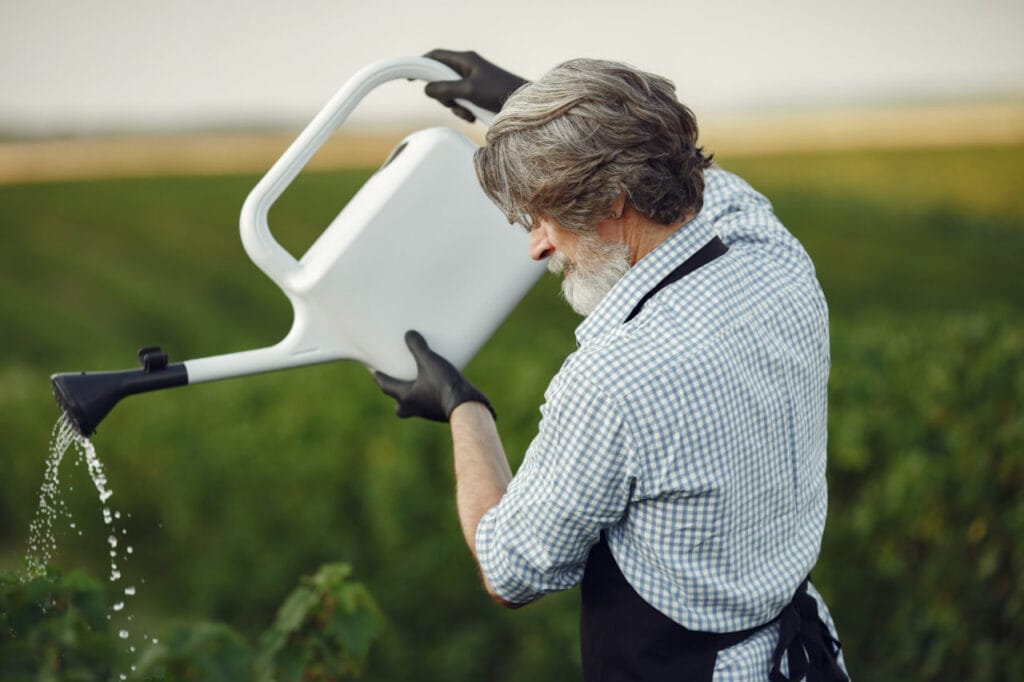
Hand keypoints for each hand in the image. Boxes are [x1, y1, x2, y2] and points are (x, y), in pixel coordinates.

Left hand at [374, 331, 494, 421]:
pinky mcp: (441, 413)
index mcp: (406, 397)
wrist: (467, 406)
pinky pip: (430, 405)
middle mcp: (414, 408)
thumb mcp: (430, 361)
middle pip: (399, 406)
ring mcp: (428, 413)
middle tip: (398, 386)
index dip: (380, 378)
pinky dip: (429, 398)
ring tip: (419, 384)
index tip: (375, 373)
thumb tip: (409, 334)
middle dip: (397, 397)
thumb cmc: (444, 385)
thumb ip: (418, 347)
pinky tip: (437, 388)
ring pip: (415, 407)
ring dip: (414, 397)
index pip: (387, 387)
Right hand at [423, 49, 528, 121]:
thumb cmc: (500, 92)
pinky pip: (461, 102)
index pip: (436, 56)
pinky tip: (473, 116)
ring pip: (450, 93)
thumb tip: (427, 89)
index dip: (421, 64)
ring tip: (468, 112)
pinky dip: (464, 110)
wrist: (523, 106)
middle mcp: (468, 68)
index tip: (411, 77)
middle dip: (443, 95)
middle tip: (452, 102)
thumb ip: (445, 89)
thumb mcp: (468, 91)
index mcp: (465, 60)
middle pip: (441, 79)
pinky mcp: (478, 95)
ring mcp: (473, 82)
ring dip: (455, 106)